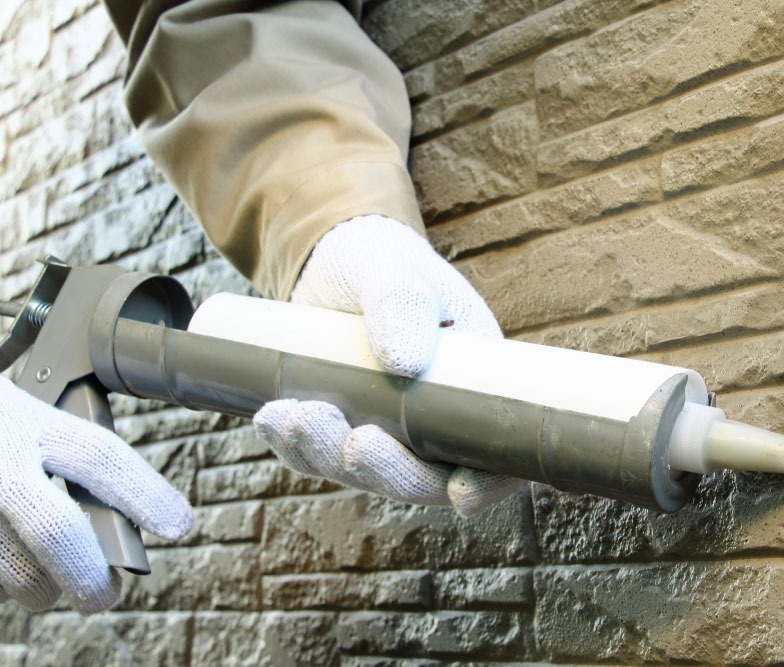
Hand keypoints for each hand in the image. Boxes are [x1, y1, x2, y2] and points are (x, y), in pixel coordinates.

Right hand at [0, 376, 192, 613]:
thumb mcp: (17, 408)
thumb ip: (56, 446)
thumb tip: (113, 510)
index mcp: (25, 420)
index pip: (101, 457)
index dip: (145, 493)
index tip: (178, 523)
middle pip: (55, 529)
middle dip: (88, 574)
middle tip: (105, 596)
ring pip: (11, 570)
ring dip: (36, 587)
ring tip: (46, 587)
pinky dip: (0, 582)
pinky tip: (8, 572)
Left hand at [253, 215, 523, 515]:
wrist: (337, 262)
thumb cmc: (386, 264)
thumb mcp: (399, 275)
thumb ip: (403, 305)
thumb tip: (403, 363)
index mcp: (476, 389)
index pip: (498, 455)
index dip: (488, 485)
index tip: (461, 493)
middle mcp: (436, 422)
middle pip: (424, 479)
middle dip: (389, 473)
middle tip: (356, 444)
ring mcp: (386, 431)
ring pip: (365, 473)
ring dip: (330, 457)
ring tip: (295, 417)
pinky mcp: (341, 427)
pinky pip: (320, 455)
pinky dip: (296, 445)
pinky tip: (273, 418)